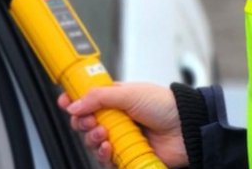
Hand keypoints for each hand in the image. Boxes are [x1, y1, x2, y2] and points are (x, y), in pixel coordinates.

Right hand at [59, 82, 187, 167]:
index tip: (65, 102)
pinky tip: (110, 147)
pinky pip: (106, 159)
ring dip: (93, 139)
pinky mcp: (126, 155)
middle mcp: (116, 119)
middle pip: (86, 123)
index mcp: (116, 99)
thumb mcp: (130, 92)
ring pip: (93, 142)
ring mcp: (121, 137)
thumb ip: (99, 96)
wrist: (185, 128)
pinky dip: (104, 154)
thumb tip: (74, 103)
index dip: (74, 100)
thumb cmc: (165, 105)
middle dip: (83, 122)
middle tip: (90, 121)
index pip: (88, 99)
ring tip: (104, 134)